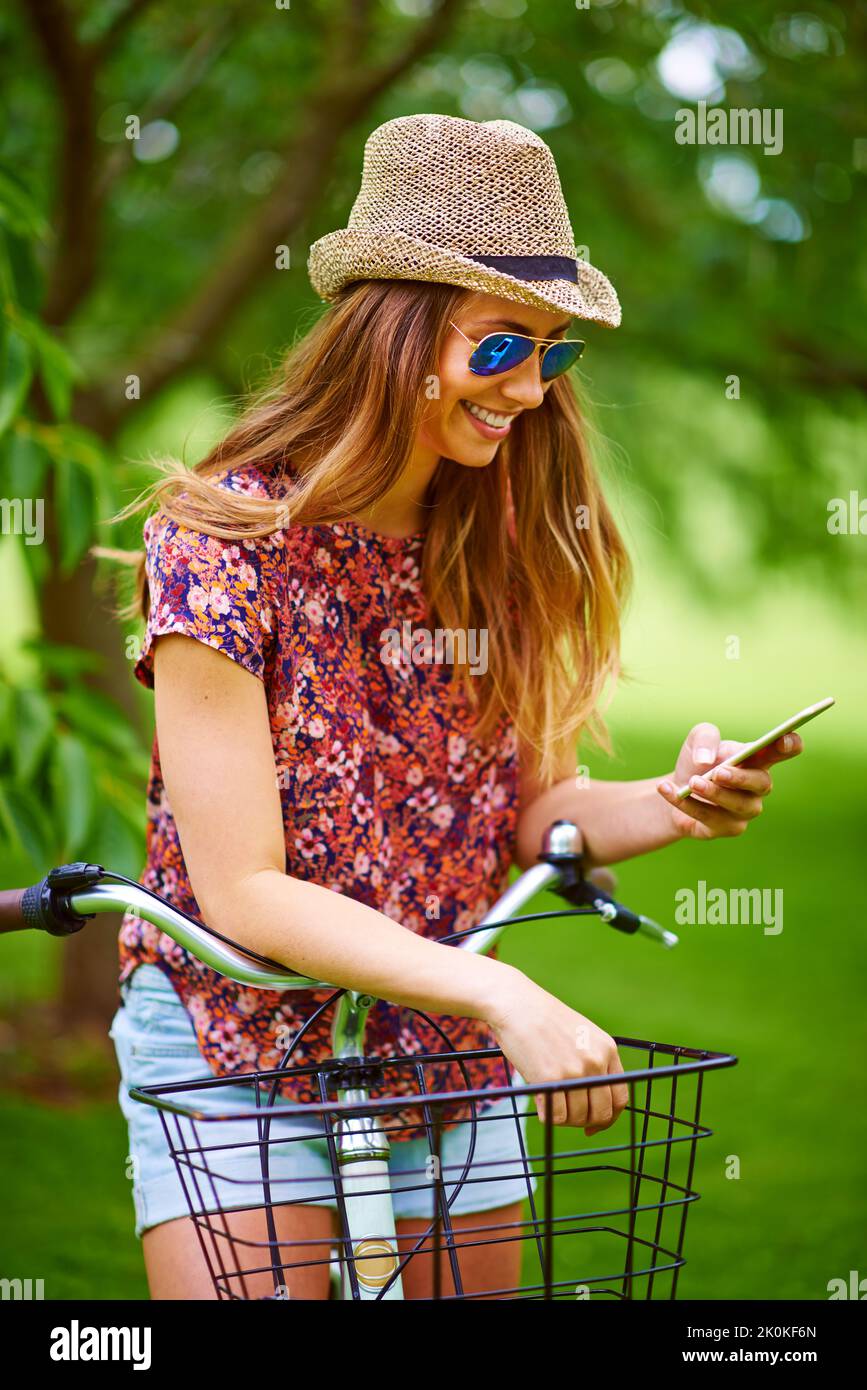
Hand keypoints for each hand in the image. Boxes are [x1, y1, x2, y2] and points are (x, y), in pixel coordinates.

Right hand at [486, 977, 627, 1135]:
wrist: (517, 1004)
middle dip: (585, 1122)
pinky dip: (547, 1116)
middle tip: (568, 1118)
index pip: (620, 1097)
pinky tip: (539, 1103)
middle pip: (601, 1113)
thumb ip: (593, 1063)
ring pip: (578, 1117)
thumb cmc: (544, 1021)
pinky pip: (556, 1116)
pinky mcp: (550, 1078)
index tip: (592, 1126)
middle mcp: (596, 1061)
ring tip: (550, 1103)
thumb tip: (592, 1105)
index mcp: (607, 1050)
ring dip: (564, 1119)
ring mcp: (574, 1070)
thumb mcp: (581, 1035)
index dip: (608, 1117)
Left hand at [655, 722, 803, 839]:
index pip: (783, 750)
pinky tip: (667, 790)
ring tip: (692, 783)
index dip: (789, 745)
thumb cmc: (696, 761)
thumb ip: (704, 738)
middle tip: (718, 772)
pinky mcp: (726, 828)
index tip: (782, 739)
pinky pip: (708, 818)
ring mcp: (745, 810)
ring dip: (714, 793)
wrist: (675, 789)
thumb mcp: (696, 740)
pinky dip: (686, 804)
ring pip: (737, 805)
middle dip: (740, 777)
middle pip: (761, 783)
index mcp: (757, 759)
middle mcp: (757, 786)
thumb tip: (706, 760)